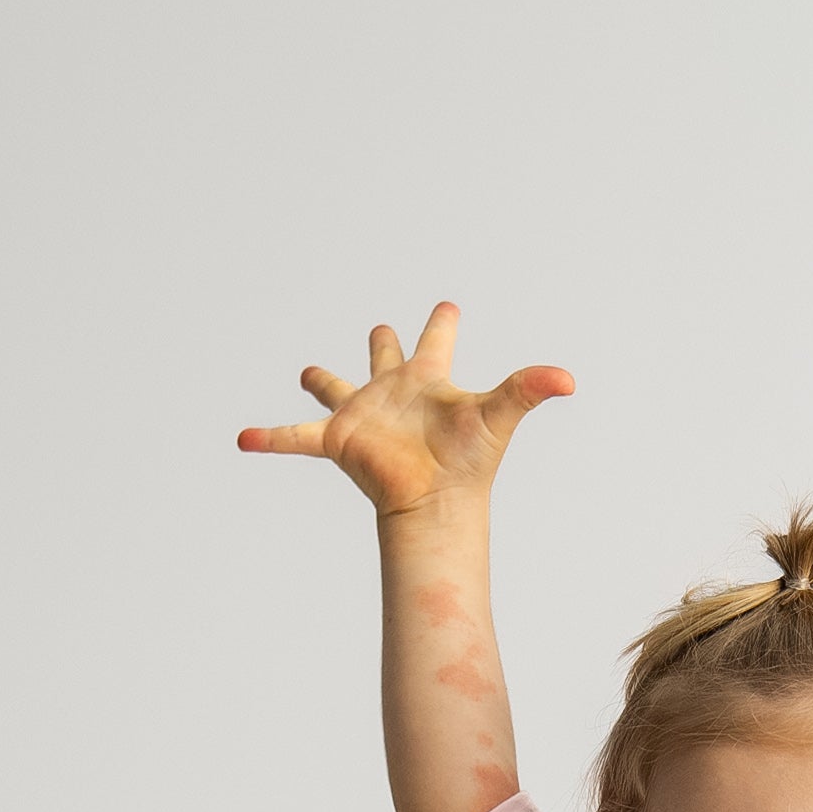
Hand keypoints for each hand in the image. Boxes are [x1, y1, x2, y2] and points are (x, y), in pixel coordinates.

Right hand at [236, 300, 572, 517]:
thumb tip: (570, 379)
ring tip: (309, 372)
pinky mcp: (339, 441)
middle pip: (386, 359)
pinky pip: (295, 437)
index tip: (447, 306)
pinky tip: (242, 439)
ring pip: (336, 390)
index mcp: (428, 381)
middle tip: (381, 329)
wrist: (436, 504)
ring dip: (322, 381)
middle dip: (384, 344)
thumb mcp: (498, 414)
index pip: (436, 341)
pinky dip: (270, 438)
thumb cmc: (469, 463)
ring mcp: (364, 416)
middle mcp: (394, 394)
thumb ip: (529, 389)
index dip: (441, 323)